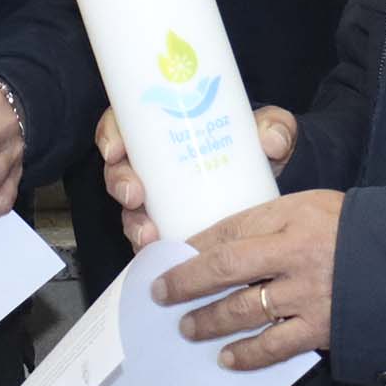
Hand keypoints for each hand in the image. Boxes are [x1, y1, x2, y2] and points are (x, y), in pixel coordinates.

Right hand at [101, 106, 295, 250]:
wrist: (268, 184)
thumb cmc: (256, 147)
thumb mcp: (268, 128)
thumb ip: (275, 127)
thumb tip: (271, 141)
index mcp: (163, 128)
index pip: (122, 125)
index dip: (110, 136)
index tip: (116, 150)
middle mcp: (153, 164)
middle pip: (119, 170)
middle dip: (118, 184)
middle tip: (133, 195)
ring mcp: (158, 199)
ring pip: (130, 209)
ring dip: (133, 223)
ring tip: (149, 235)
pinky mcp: (169, 228)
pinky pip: (150, 240)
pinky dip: (151, 251)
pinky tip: (160, 260)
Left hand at [152, 189, 343, 370]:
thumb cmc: (359, 229)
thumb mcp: (314, 206)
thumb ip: (273, 220)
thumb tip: (227, 238)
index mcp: (292, 217)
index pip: (231, 228)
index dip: (196, 244)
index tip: (173, 254)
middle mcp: (294, 255)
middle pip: (225, 268)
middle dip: (186, 282)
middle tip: (160, 293)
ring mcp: (306, 294)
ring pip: (242, 310)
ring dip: (209, 321)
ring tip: (187, 328)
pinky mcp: (320, 328)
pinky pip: (274, 346)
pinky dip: (247, 354)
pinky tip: (227, 357)